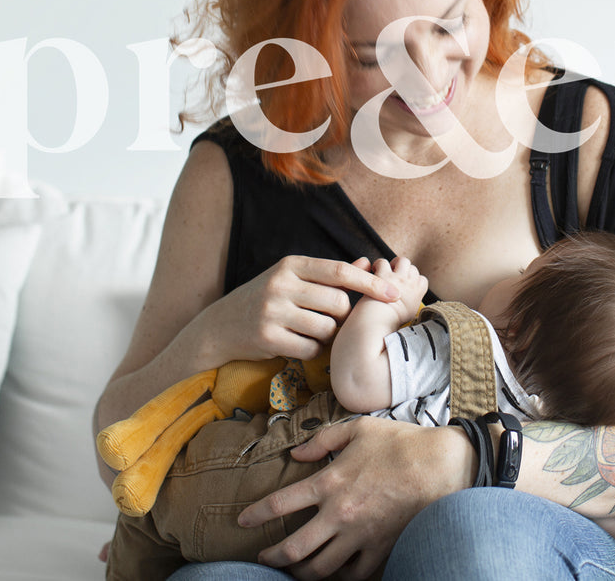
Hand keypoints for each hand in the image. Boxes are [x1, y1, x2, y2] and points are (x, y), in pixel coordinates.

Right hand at [204, 255, 400, 363]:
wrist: (221, 325)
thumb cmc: (267, 299)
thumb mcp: (294, 278)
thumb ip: (330, 273)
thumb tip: (368, 263)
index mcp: (291, 264)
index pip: (340, 271)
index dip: (370, 283)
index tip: (394, 293)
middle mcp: (281, 284)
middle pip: (338, 303)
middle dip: (344, 316)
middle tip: (334, 321)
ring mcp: (272, 311)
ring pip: (326, 328)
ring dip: (328, 336)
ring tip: (312, 332)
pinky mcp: (267, 337)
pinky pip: (310, 349)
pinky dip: (312, 350)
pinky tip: (299, 344)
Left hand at [238, 417, 474, 579]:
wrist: (442, 465)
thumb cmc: (401, 443)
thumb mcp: (358, 429)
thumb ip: (322, 440)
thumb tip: (296, 453)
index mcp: (330, 481)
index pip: (280, 503)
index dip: (256, 514)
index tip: (242, 520)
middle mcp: (339, 514)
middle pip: (293, 549)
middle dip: (271, 558)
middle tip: (262, 559)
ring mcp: (360, 536)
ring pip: (320, 569)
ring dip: (300, 573)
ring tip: (292, 571)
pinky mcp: (381, 549)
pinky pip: (353, 574)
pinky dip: (339, 578)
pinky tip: (332, 573)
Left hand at [367, 256, 428, 322]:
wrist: (378, 324)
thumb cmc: (388, 323)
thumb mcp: (408, 316)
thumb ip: (410, 305)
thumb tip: (407, 304)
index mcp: (417, 295)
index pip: (422, 280)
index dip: (413, 280)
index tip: (405, 284)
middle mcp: (410, 284)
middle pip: (412, 268)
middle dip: (403, 270)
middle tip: (393, 275)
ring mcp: (398, 278)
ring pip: (402, 260)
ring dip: (393, 264)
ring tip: (385, 271)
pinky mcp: (384, 275)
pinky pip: (383, 262)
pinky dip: (378, 265)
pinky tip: (374, 272)